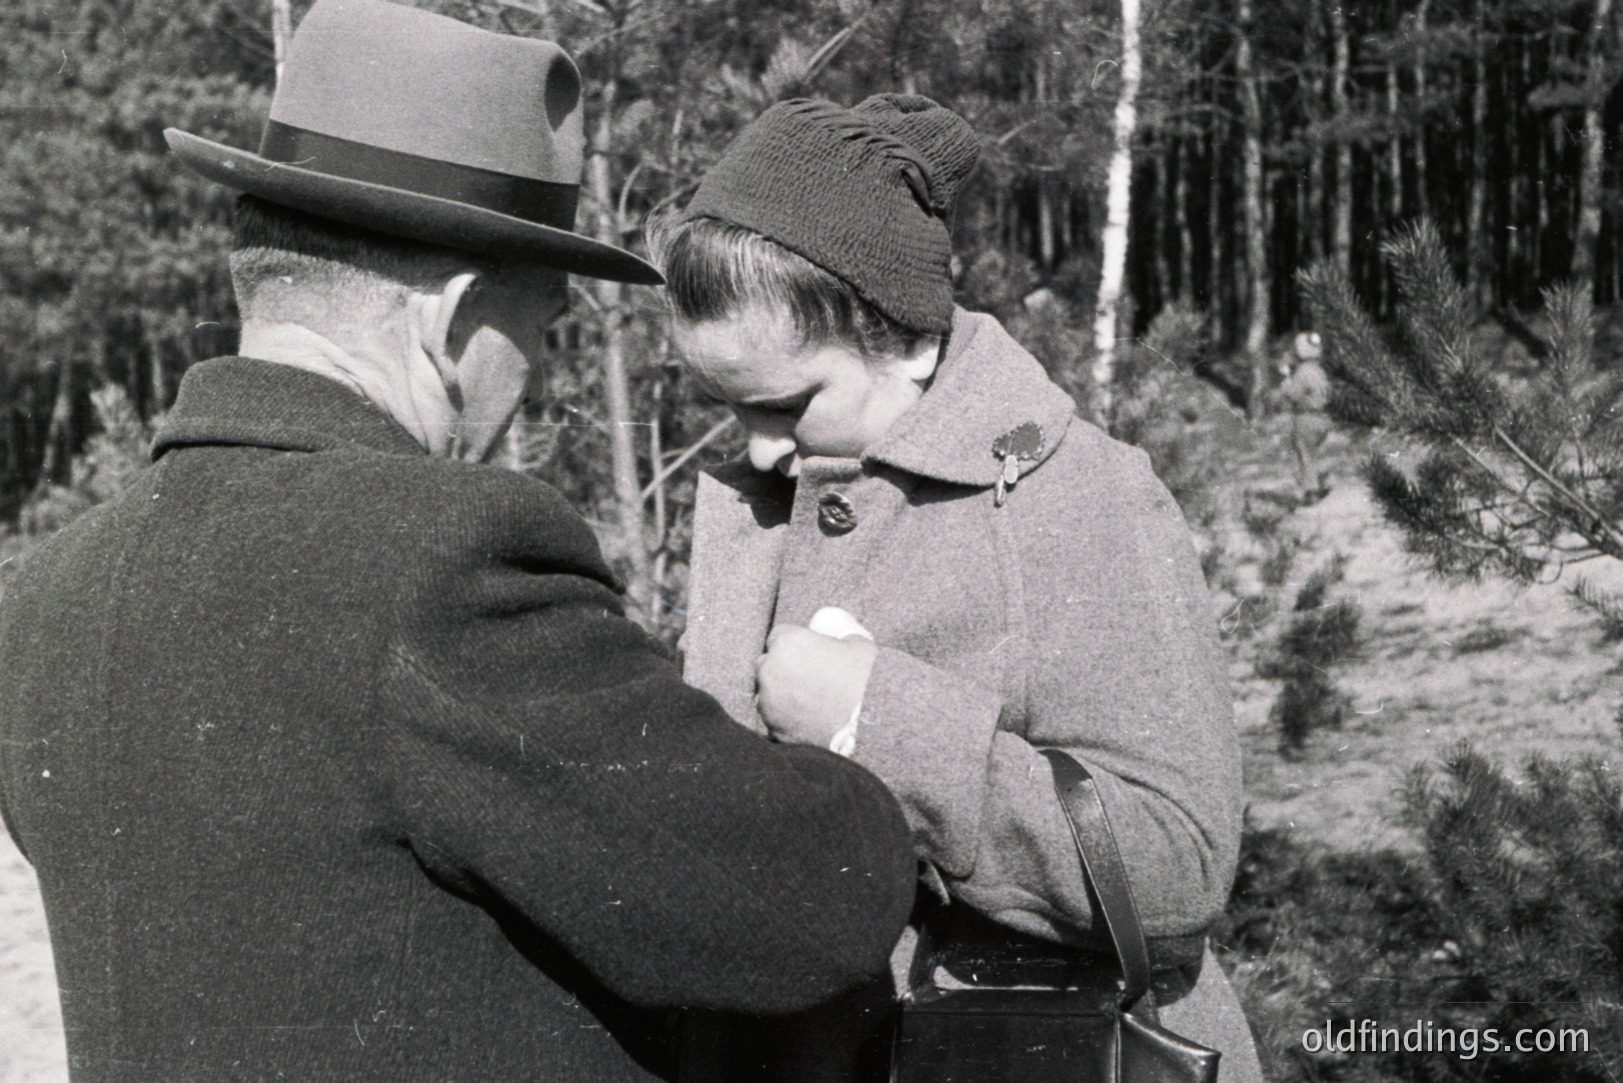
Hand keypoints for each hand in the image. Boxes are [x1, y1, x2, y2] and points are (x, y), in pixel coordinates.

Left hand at [755, 608, 876, 748]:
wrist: (868, 723)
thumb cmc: (864, 679)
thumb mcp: (858, 645)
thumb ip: (839, 635)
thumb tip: (837, 635)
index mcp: (787, 642)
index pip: (779, 636)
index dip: (794, 644)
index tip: (807, 654)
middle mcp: (769, 670)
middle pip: (768, 664)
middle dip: (782, 668)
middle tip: (807, 678)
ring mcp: (768, 701)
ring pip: (767, 693)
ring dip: (781, 694)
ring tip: (808, 702)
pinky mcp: (772, 727)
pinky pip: (773, 719)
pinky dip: (785, 719)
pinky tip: (805, 720)